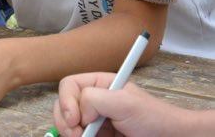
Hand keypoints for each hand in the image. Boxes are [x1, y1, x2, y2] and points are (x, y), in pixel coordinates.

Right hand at [53, 73, 177, 136]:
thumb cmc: (153, 118)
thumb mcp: (124, 102)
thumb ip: (95, 98)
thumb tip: (79, 111)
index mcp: (98, 84)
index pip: (68, 85)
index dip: (66, 101)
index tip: (76, 119)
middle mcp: (93, 101)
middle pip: (63, 106)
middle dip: (65, 121)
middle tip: (77, 135)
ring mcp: (94, 120)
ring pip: (67, 124)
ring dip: (70, 133)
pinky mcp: (98, 136)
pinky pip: (78, 136)